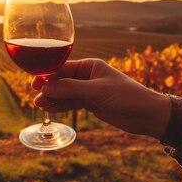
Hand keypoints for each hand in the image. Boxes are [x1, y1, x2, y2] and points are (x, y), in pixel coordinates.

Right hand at [32, 59, 170, 138]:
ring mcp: (89, 90)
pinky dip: (60, 106)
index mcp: (90, 66)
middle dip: (48, 88)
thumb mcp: (97, 91)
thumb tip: (46, 88)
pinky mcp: (91, 103)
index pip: (63, 67)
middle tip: (35, 96)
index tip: (34, 82)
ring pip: (65, 93)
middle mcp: (88, 76)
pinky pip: (71, 103)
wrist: (147, 115)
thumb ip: (70, 89)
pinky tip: (50, 109)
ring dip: (52, 98)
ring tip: (39, 105)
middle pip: (61, 80)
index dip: (47, 74)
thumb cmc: (127, 96)